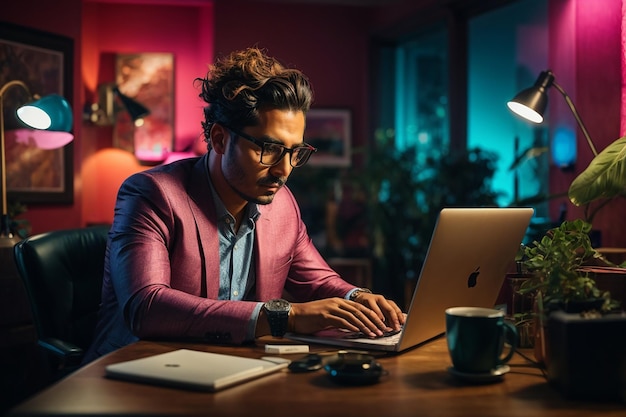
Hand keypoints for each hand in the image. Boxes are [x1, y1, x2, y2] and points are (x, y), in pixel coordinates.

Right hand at [289, 296, 403, 337]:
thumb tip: (354, 328)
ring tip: (375, 334)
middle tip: (383, 331)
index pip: (360, 308)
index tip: (381, 326)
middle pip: (360, 311)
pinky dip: (353, 327)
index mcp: (339, 302)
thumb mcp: (328, 317)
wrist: (293, 316)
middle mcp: (337, 302)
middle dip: (373, 322)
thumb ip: (341, 320)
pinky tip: (360, 333)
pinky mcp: (325, 315)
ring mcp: (331, 308)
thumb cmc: (309, 319)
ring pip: (354, 316)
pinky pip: (342, 321)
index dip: (372, 316)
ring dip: (366, 326)